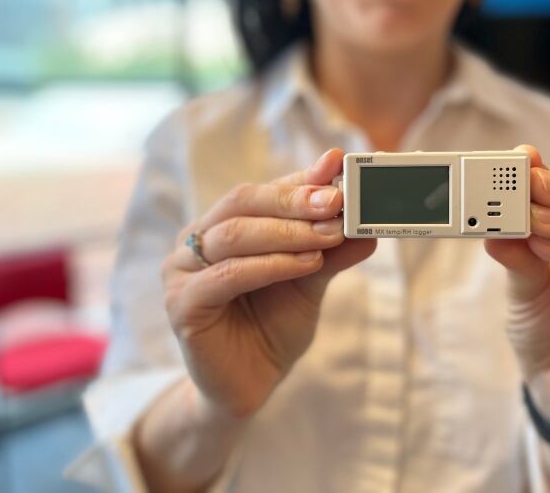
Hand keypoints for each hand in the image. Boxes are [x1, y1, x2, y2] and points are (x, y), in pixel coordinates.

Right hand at [161, 149, 376, 418]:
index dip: (299, 179)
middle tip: (337, 200)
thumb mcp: (310, 280)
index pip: (262, 192)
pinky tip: (307, 263)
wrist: (251, 384)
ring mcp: (182, 270)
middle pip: (242, 203)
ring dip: (287, 232)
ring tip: (330, 234)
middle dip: (293, 200)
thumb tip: (368, 224)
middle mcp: (196, 240)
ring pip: (234, 234)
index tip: (337, 164)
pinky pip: (228, 275)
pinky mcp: (182, 303)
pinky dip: (270, 265)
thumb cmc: (274, 326)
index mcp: (222, 225)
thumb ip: (331, 250)